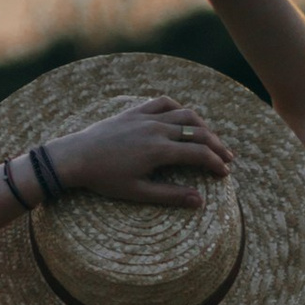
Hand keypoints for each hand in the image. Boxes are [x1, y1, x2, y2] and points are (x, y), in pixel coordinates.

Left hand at [48, 94, 235, 207]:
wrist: (75, 157)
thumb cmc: (105, 179)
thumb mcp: (138, 192)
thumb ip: (170, 196)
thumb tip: (199, 201)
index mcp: (159, 151)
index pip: (199, 154)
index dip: (216, 163)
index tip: (224, 173)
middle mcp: (157, 130)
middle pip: (198, 132)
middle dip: (217, 146)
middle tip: (228, 158)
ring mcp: (146, 117)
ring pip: (185, 115)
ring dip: (203, 126)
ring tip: (212, 138)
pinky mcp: (135, 111)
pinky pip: (164, 103)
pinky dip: (178, 108)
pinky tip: (184, 117)